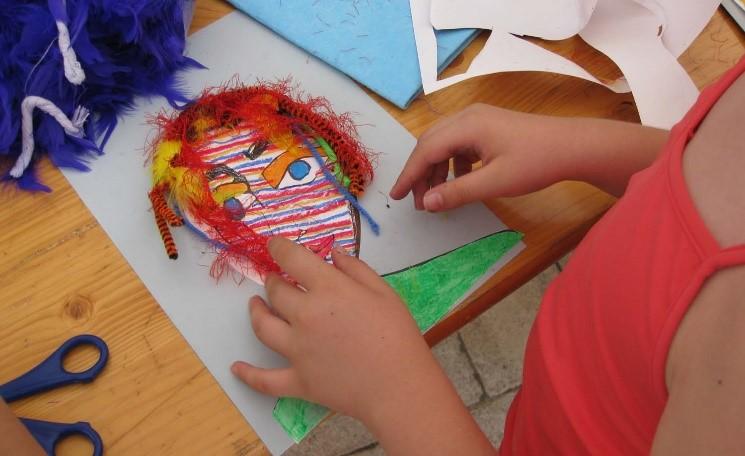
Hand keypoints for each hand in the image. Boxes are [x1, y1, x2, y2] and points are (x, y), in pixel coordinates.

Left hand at [231, 237, 441, 422]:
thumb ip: (356, 269)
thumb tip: (332, 253)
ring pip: (263, 327)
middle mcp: (305, 316)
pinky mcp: (298, 380)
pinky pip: (265, 379)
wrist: (398, 386)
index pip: (293, 259)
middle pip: (276, 292)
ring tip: (254, 305)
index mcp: (328, 290)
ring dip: (256, 312)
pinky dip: (248, 375)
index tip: (274, 245)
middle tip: (276, 279)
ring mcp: (297, 350)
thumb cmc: (398, 335)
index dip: (279, 248)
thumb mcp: (383, 292)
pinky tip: (235, 368)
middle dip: (273, 281)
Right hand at [390, 104, 575, 210]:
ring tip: (437, 197)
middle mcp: (468, 117)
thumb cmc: (535, 163)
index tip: (397, 196)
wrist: (573, 146)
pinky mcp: (489, 127)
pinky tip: (459, 182)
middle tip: (418, 202)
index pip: (426, 150)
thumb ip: (457, 192)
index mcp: (466, 126)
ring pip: (444, 144)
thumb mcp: (494, 182)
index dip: (409, 175)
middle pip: (430, 143)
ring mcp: (479, 119)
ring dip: (436, 170)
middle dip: (421, 173)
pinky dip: (452, 164)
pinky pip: (459, 144)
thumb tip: (427, 203)